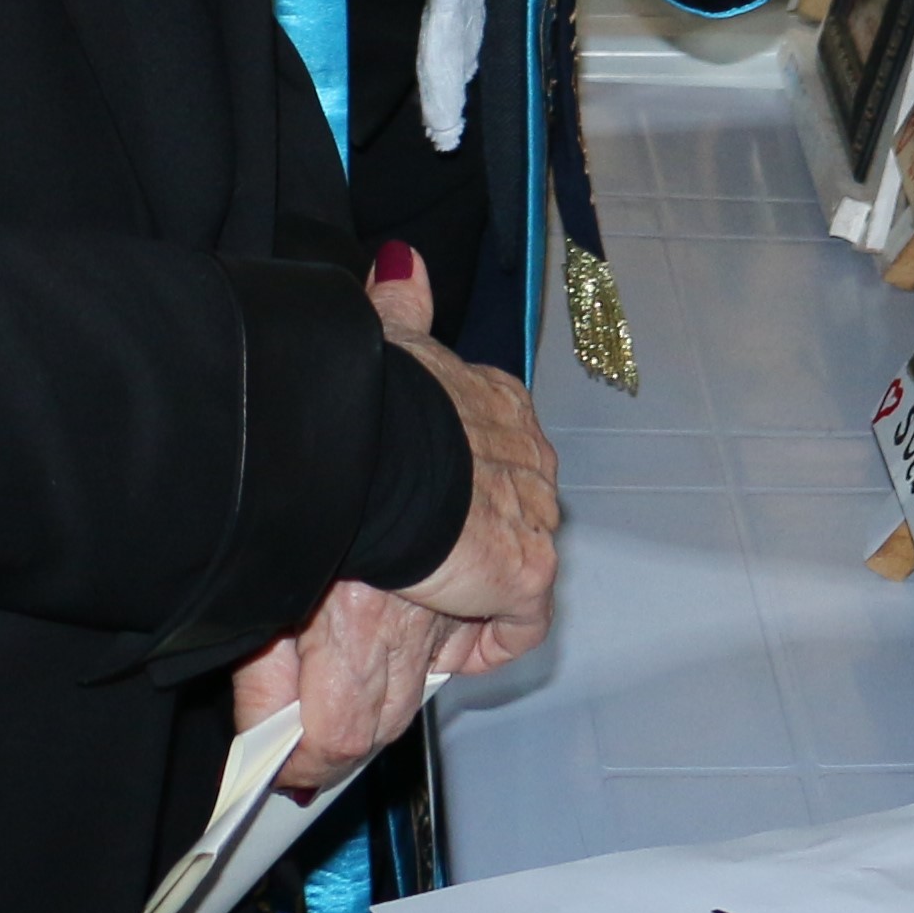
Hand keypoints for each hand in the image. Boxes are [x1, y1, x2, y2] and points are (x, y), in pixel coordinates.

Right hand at [272, 250, 560, 789]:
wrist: (386, 454)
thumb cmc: (380, 397)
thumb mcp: (390, 336)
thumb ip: (400, 302)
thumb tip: (400, 263)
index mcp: (498, 403)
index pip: (499, 446)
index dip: (467, 482)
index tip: (436, 508)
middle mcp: (528, 457)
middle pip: (513, 506)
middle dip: (475, 537)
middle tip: (426, 566)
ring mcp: (533, 517)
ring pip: (518, 564)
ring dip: (478, 590)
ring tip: (429, 610)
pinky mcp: (526, 573)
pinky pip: (520, 624)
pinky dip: (489, 641)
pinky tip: (452, 649)